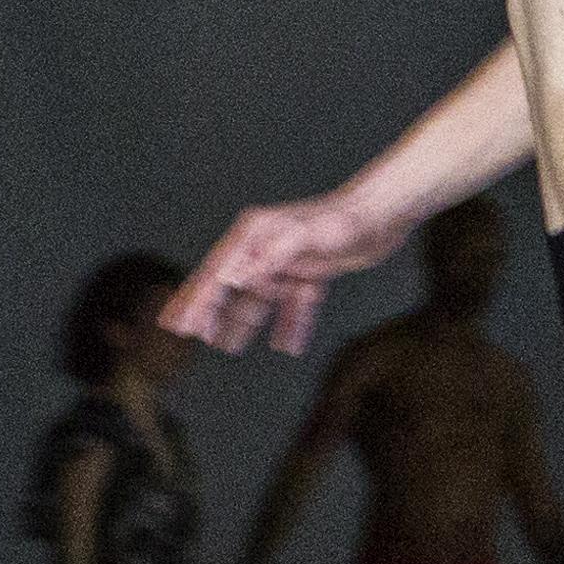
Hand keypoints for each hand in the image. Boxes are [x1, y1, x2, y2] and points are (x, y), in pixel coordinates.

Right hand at [164, 187, 405, 357]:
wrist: (384, 216)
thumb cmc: (345, 220)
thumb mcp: (306, 237)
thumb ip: (268, 256)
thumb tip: (231, 276)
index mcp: (255, 234)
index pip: (218, 274)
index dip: (196, 302)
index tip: (179, 326)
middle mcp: (265, 246)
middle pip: (230, 284)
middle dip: (208, 311)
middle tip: (185, 335)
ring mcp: (287, 260)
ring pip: (259, 297)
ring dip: (243, 322)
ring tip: (227, 347)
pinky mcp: (310, 270)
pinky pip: (293, 303)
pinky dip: (290, 323)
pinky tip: (288, 346)